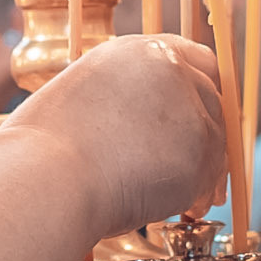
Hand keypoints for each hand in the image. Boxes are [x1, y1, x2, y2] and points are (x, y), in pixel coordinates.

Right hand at [7, 34, 225, 236]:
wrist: (47, 177)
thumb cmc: (44, 147)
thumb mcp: (85, 95)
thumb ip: (126, 97)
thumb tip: (143, 123)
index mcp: (138, 50)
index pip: (196, 59)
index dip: (199, 90)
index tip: (196, 114)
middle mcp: (170, 70)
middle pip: (211, 101)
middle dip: (204, 134)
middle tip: (194, 167)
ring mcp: (189, 110)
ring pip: (215, 141)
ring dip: (204, 169)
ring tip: (183, 197)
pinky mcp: (200, 151)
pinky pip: (210, 177)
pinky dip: (199, 194)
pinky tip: (182, 209)